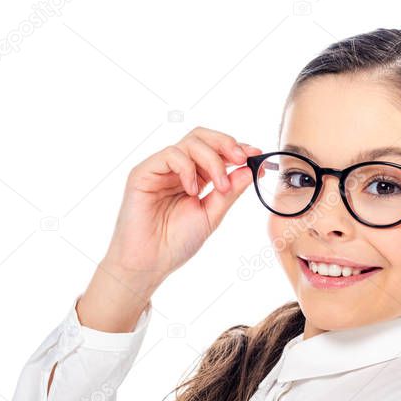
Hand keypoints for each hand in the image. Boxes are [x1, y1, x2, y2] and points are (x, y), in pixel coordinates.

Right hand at [101, 126, 262, 288]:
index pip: (215, 150)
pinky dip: (188, 169)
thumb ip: (230, 192)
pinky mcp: (143, 172)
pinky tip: (192, 190)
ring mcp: (160, 169)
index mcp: (194, 178)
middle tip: (242, 158)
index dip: (236, 148)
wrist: (149, 263)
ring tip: (220, 186)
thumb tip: (251, 170)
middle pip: (202, 137)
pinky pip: (171, 155)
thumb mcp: (212, 215)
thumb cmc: (176, 243)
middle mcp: (177, 169)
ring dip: (213, 160)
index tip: (256, 154)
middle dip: (226, 144)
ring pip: (190, 142)